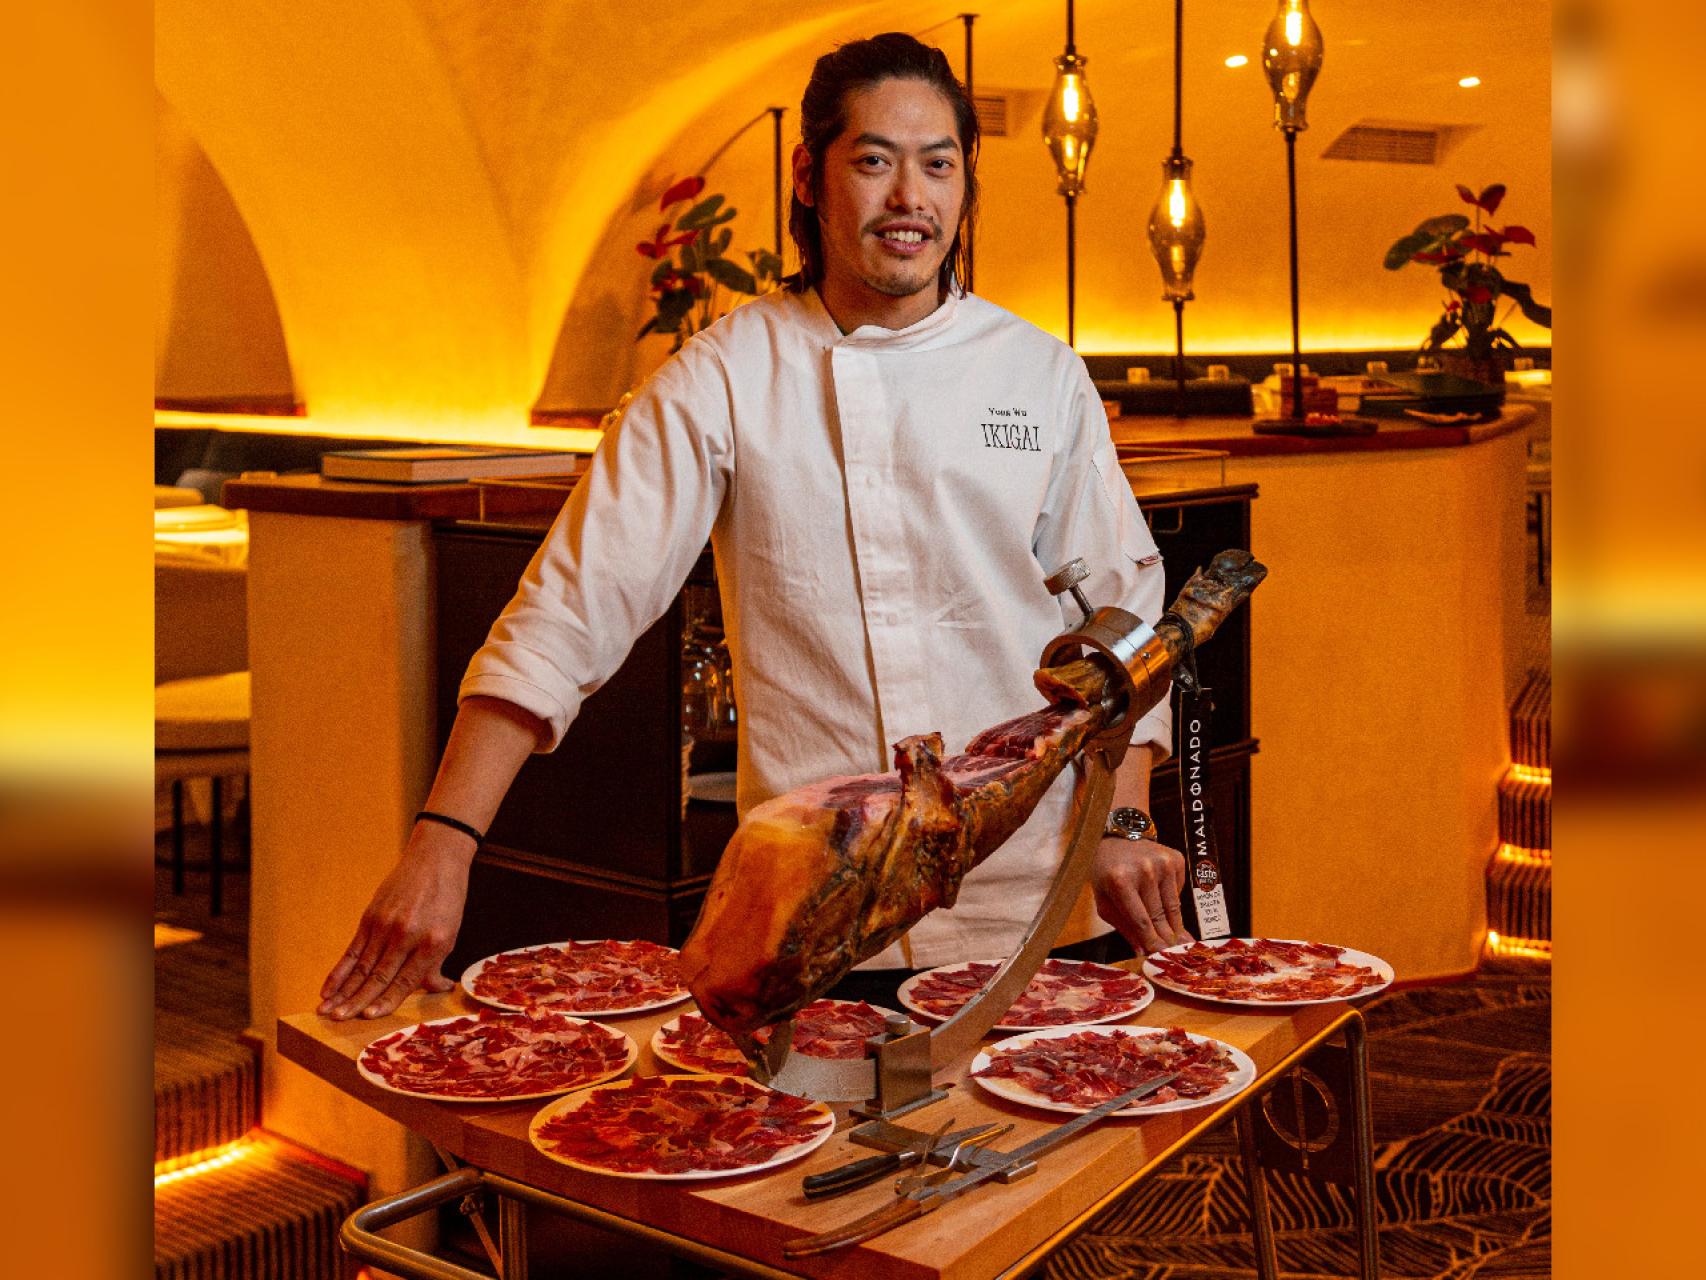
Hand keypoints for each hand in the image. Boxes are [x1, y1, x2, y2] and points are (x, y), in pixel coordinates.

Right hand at [317, 827, 472, 1019]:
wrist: (435, 859)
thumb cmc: (447, 899)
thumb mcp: (451, 932)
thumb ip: (435, 964)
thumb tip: (436, 990)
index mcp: (432, 942)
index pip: (406, 979)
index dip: (387, 1000)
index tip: (369, 1017)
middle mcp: (407, 934)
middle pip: (379, 975)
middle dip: (357, 1001)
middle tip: (338, 1020)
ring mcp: (386, 924)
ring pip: (361, 965)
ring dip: (343, 991)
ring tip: (327, 1011)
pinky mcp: (370, 917)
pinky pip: (352, 949)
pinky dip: (339, 971)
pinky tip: (327, 987)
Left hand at [1092, 837, 1192, 953]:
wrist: (1118, 836)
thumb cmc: (1107, 871)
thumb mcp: (1104, 899)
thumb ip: (1123, 926)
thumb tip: (1142, 951)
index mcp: (1120, 881)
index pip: (1141, 920)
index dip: (1152, 941)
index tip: (1161, 955)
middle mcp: (1144, 870)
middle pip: (1160, 915)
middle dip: (1167, 938)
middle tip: (1175, 954)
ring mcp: (1162, 863)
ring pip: (1174, 906)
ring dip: (1175, 925)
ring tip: (1179, 940)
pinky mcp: (1175, 859)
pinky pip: (1179, 891)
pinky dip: (1173, 900)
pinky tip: (1164, 902)